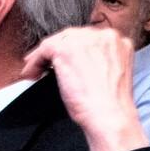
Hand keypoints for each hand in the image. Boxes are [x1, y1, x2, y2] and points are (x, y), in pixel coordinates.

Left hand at [25, 27, 149, 150]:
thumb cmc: (111, 104)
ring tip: (35, 71)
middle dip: (56, 51)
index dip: (72, 49)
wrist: (109, 115)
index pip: (88, 39)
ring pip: (57, 41)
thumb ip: (98, 61)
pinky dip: (35, 62)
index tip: (62, 60)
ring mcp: (84, 40)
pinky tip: (32, 74)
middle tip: (43, 64)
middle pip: (71, 36)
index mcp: (117, 41)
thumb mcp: (111, 74)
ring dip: (43, 56)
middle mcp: (103, 35)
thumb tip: (75, 63)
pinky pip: (44, 49)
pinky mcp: (66, 49)